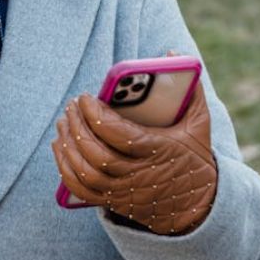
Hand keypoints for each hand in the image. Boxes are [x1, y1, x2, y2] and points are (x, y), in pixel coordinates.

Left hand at [52, 82, 217, 234]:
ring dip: (68, 145)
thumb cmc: (194, 158)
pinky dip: (64, 167)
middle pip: (97, 153)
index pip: (119, 134)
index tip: (85, 97)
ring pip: (85, 171)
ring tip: (63, 122)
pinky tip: (60, 146)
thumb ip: (190, 88)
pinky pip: (80, 189)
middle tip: (71, 106)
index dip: (96, 115)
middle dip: (78, 127)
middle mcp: (139, 174)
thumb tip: (171, 53)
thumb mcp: (199, 124)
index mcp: (158, 150)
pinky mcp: (112, 201)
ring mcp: (123, 190)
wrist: (196, 206)